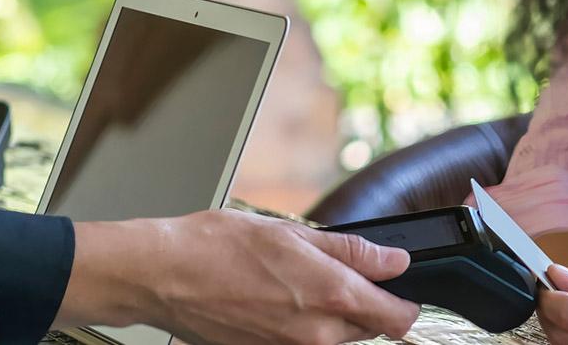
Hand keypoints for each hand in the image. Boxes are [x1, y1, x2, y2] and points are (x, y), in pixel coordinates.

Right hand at [55, 210, 420, 344]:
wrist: (163, 277)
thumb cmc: (217, 247)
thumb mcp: (293, 234)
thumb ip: (352, 252)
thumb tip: (394, 260)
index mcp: (332, 297)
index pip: (399, 318)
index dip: (404, 302)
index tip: (397, 288)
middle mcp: (317, 335)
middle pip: (369, 330)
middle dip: (362, 305)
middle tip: (332, 275)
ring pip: (337, 341)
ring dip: (332, 319)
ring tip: (296, 285)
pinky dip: (301, 329)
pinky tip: (276, 301)